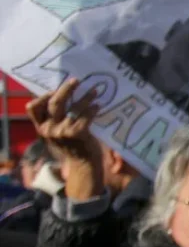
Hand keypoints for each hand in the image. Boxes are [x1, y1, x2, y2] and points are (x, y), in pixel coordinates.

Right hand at [27, 78, 104, 199]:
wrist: (84, 165)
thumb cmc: (73, 146)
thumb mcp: (57, 133)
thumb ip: (55, 120)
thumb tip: (63, 94)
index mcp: (41, 128)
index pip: (32, 108)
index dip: (43, 96)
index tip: (55, 90)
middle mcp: (49, 130)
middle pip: (54, 103)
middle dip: (66, 89)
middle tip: (76, 80)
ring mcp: (62, 132)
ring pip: (73, 107)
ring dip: (85, 97)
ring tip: (94, 91)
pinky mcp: (77, 133)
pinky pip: (85, 115)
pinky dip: (92, 108)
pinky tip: (98, 105)